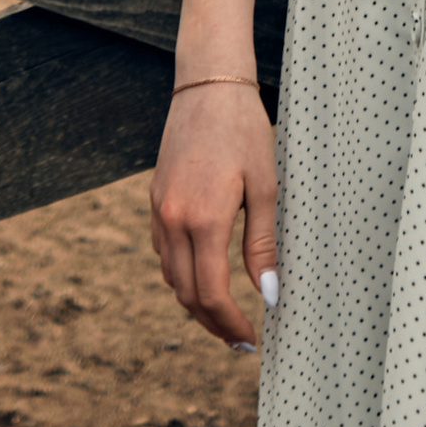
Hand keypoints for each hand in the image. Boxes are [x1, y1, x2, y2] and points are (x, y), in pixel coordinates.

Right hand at [150, 79, 276, 350]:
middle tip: (240, 340)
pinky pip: (164, 252)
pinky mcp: (155, 199)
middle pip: (185, 294)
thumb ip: (263, 246)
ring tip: (225, 315)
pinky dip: (182, 274)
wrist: (207, 86)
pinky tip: (204, 274)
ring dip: (195, 302)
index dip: (230, 324)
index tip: (251, 338)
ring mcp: (159, 210)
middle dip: (212, 323)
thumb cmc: (244, 131)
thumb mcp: (265, 188)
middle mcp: (172, 219)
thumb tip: (270, 294)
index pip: (211, 293)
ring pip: (170, 276)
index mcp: (203, 219)